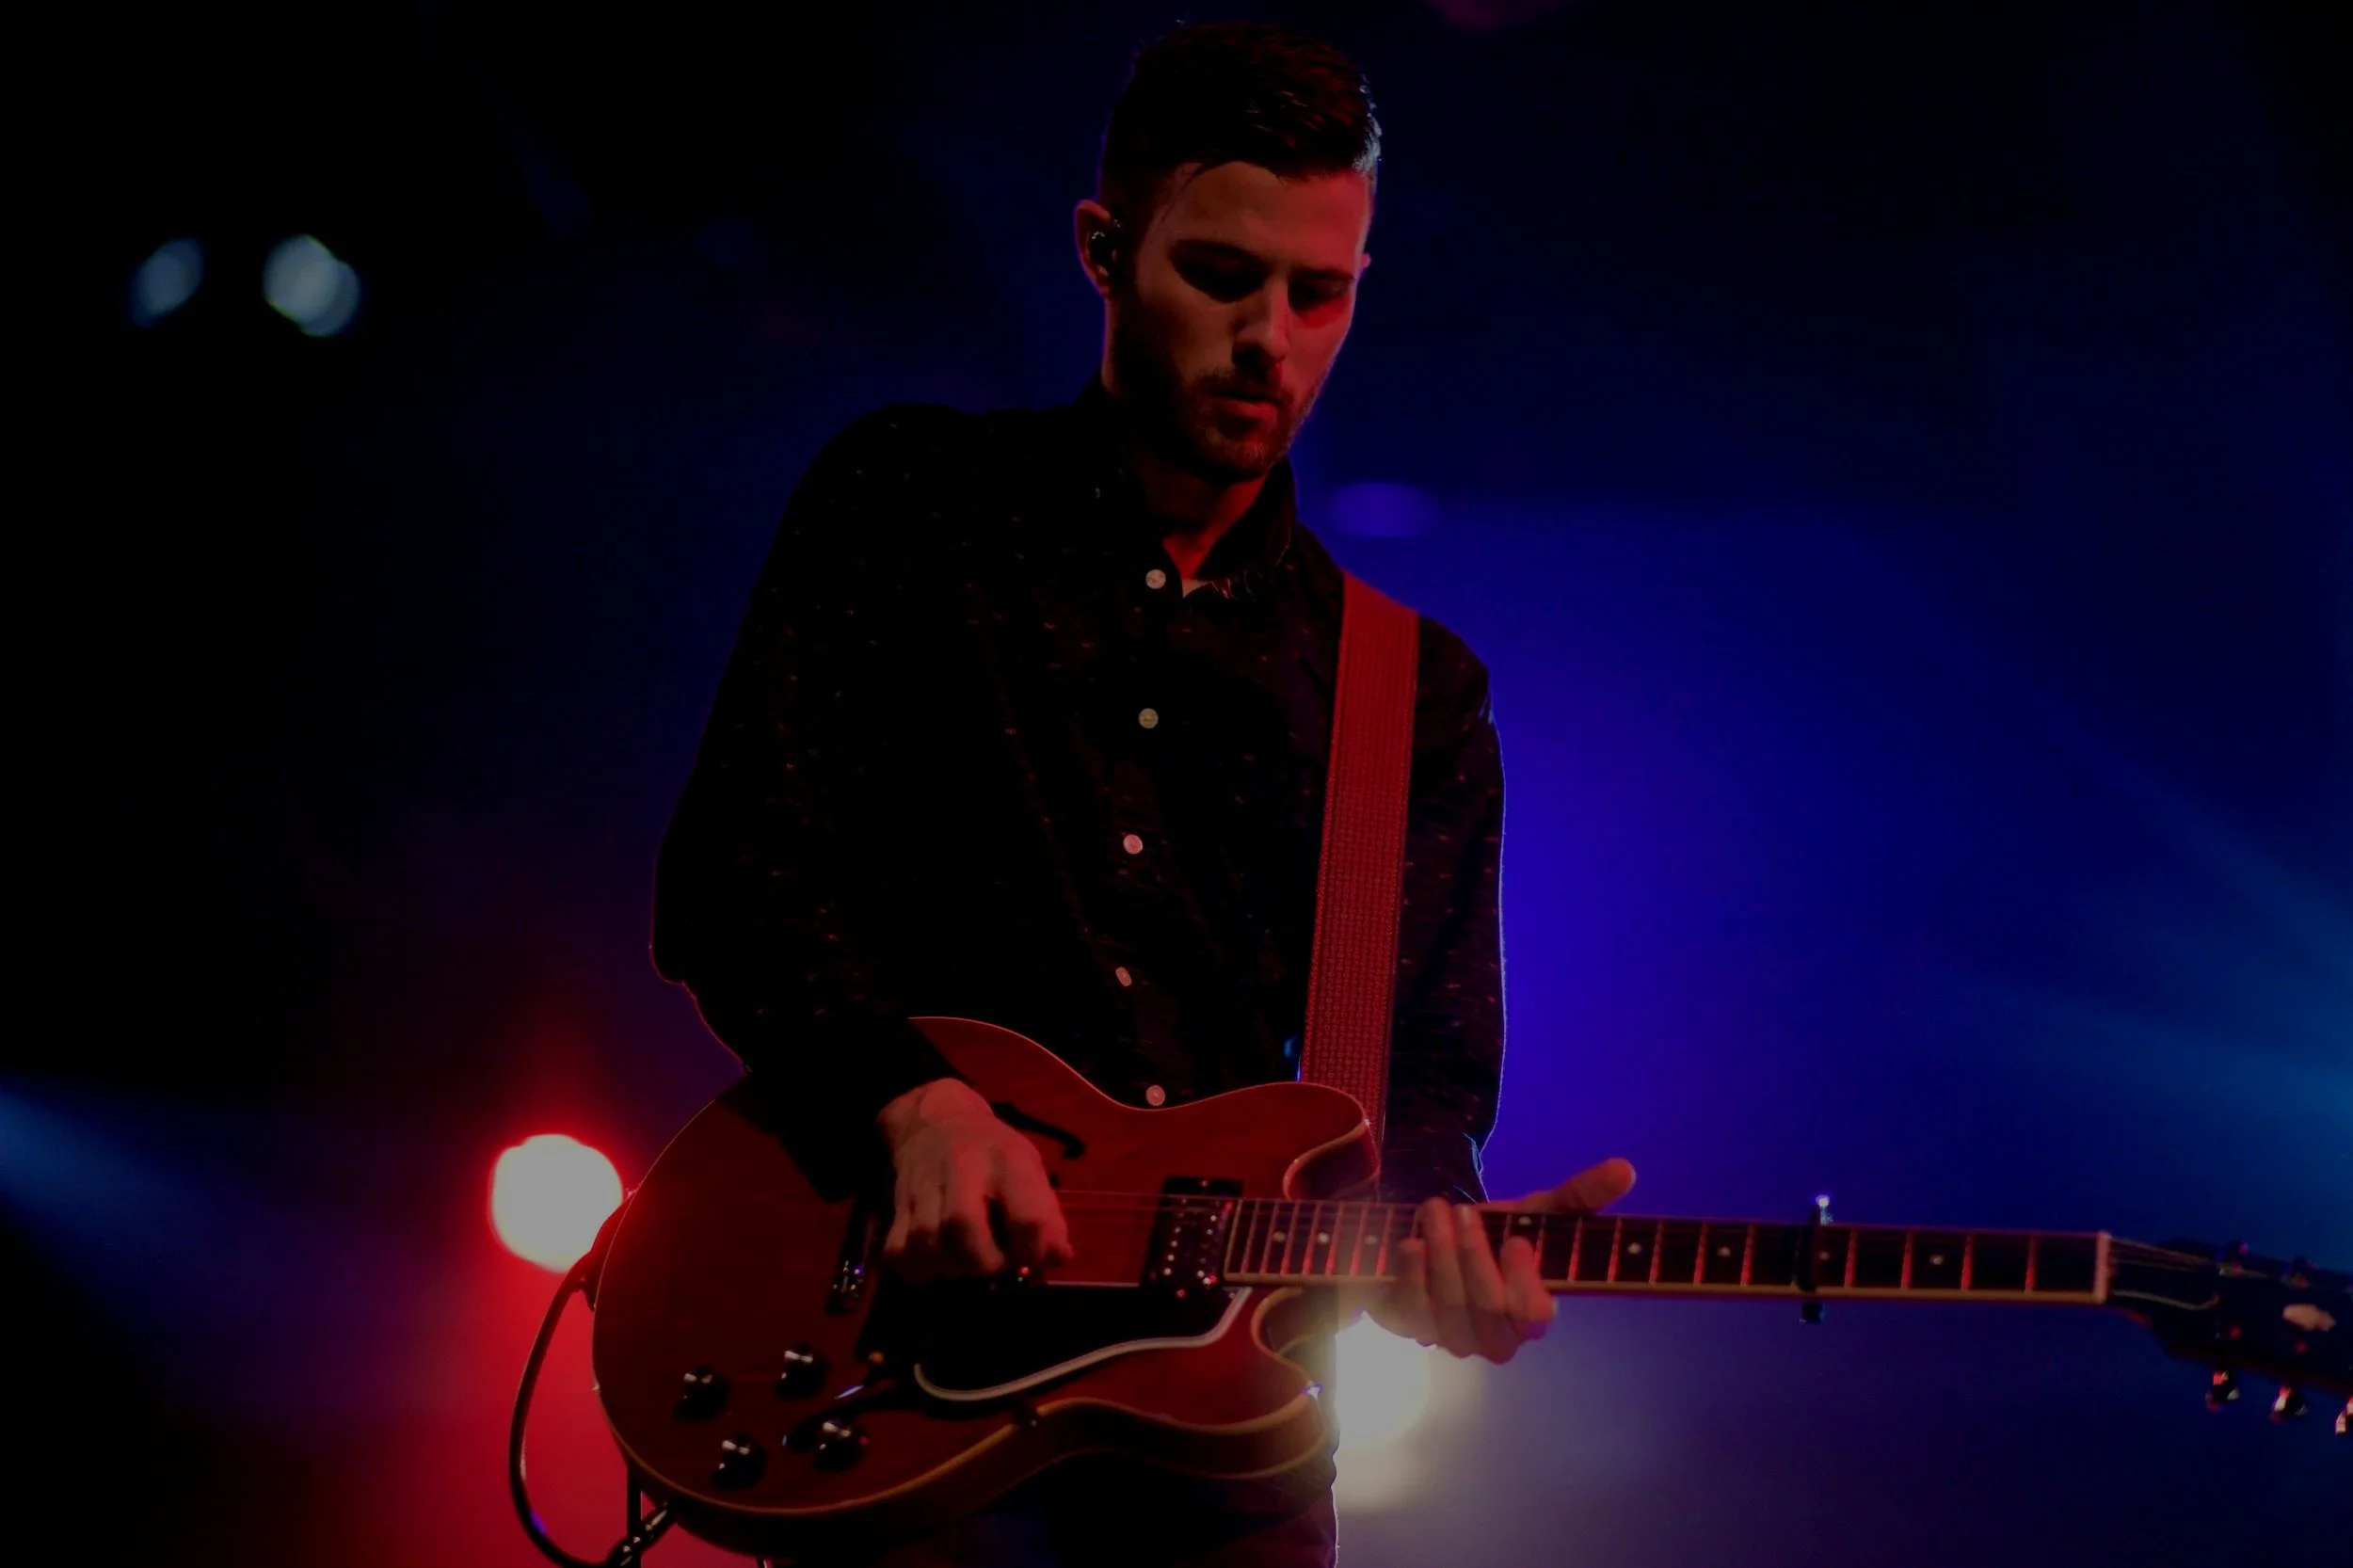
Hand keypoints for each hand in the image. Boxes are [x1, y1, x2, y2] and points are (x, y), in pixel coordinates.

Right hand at [876, 1077, 1074, 1283]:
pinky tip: (936, 1264)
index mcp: (1008, 1161)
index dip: (1033, 1251)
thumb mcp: (1029, 1167)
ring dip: (950, 1267)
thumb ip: (1046, 1214)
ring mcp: (924, 1185)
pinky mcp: (898, 1205)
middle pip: (963, 1225)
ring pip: (925, 1240)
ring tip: (965, 1266)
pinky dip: (916, 1268)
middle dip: (984, 1262)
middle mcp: (962, 1168)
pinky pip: (898, 1250)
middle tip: (994, 1269)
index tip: (1032, 1262)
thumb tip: (1059, 1259)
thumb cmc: (993, 1152)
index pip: (1026, 1215)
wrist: (935, 1120)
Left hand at [1365, 1157, 1636, 1362]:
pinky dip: (1410, 1273)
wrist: (1442, 1237)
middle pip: (1487, 1309)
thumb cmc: (1500, 1233)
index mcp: (1532, 1315)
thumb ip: (1580, 1196)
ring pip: (1448, 1308)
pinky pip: (1409, 1309)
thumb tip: (1624, 1169)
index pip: (1534, 1315)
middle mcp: (1494, 1337)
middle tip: (1463, 1210)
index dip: (1524, 1282)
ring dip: (1441, 1254)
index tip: (1516, 1240)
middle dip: (1473, 1255)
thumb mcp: (1538, 1212)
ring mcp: (1451, 1337)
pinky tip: (1411, 1242)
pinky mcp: (1411, 1326)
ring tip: (1435, 1209)